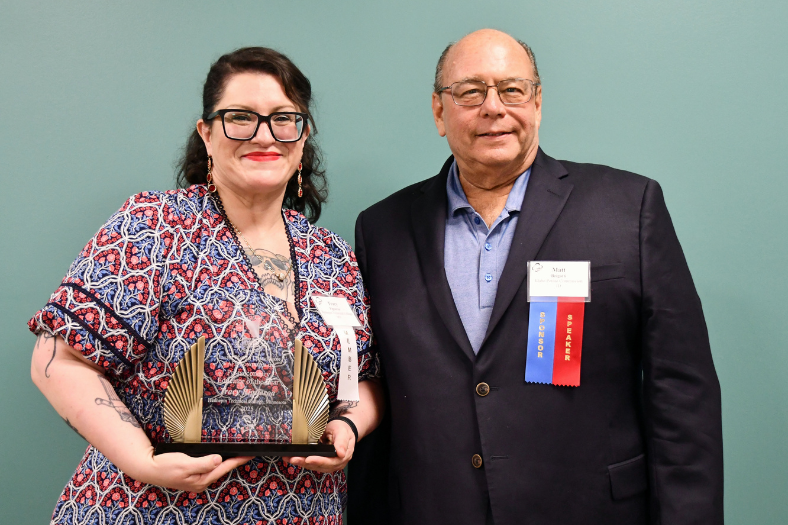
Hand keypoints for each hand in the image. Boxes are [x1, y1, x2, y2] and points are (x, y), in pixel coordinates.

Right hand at [135, 451, 252, 491]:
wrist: (149, 468)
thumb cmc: (165, 466)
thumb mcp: (184, 463)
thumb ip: (202, 463)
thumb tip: (218, 460)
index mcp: (201, 480)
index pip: (224, 468)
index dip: (238, 460)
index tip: (249, 455)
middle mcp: (200, 482)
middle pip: (222, 470)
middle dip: (235, 462)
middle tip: (247, 453)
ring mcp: (196, 480)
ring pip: (216, 470)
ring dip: (226, 462)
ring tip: (237, 455)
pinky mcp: (192, 476)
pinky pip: (208, 469)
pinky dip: (216, 463)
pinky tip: (219, 459)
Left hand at [283, 419, 355, 473]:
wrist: (342, 430)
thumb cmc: (342, 429)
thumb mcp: (342, 431)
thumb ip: (342, 441)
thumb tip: (341, 453)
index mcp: (344, 455)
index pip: (331, 461)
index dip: (319, 461)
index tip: (309, 459)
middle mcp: (337, 463)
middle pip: (321, 466)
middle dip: (306, 462)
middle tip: (294, 459)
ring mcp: (329, 464)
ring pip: (315, 466)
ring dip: (302, 463)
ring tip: (290, 458)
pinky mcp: (322, 463)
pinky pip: (312, 464)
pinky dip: (303, 462)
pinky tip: (292, 458)